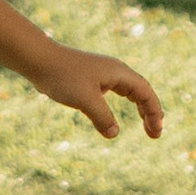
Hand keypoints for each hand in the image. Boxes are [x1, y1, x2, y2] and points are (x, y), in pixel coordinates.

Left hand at [42, 51, 163, 141]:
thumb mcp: (85, 100)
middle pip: (141, 92)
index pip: (145, 93)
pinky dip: (121, 107)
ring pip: (129, 93)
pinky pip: (114, 94)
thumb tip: (114, 133)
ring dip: (139, 110)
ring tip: (146, 127)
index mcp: (118, 73)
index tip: (156, 132)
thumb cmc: (63, 76)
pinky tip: (114, 120)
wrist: (39, 60)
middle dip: (150, 113)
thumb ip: (102, 117)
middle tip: (155, 134)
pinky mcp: (91, 80)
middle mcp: (114, 72)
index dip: (154, 112)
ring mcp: (103, 75)